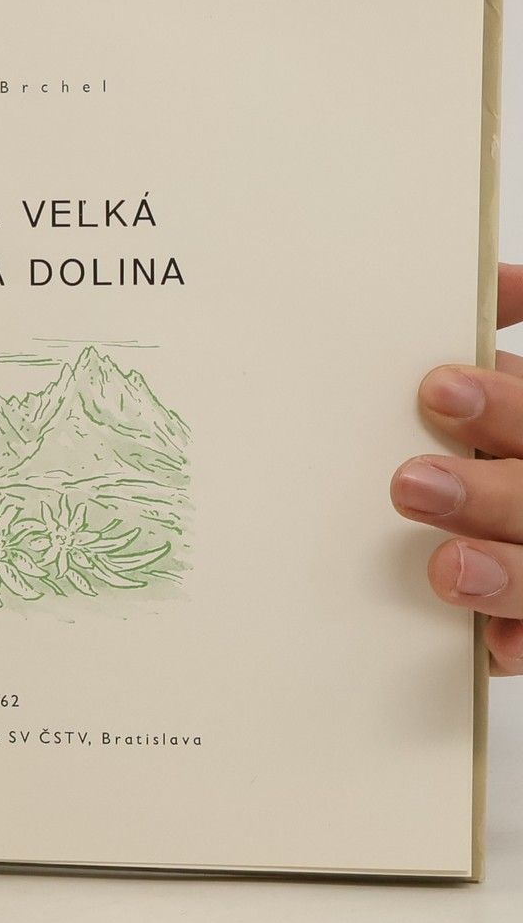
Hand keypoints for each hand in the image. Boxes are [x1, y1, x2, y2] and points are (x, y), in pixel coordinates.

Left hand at [392, 262, 522, 673]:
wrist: (506, 518)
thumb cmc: (502, 447)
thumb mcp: (509, 395)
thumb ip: (501, 337)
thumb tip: (495, 276)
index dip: (504, 403)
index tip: (436, 389)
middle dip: (489, 493)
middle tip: (411, 484)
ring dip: (508, 573)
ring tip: (446, 567)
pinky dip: (521, 640)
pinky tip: (493, 646)